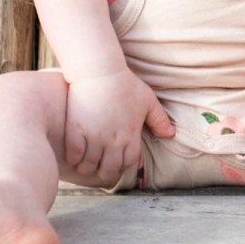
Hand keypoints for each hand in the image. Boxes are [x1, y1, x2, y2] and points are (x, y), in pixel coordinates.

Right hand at [63, 68, 173, 185]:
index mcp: (130, 136)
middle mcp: (112, 142)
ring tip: (85, 165)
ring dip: (87, 168)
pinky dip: (74, 159)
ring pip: (89, 166)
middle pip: (108, 170)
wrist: (99, 70)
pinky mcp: (76, 130)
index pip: (128, 164)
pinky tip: (74, 155)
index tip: (117, 163)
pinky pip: (74, 155)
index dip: (123, 166)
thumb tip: (170, 134)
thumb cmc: (125, 83)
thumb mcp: (147, 100)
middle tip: (99, 168)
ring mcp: (93, 137)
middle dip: (105, 173)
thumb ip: (159, 119)